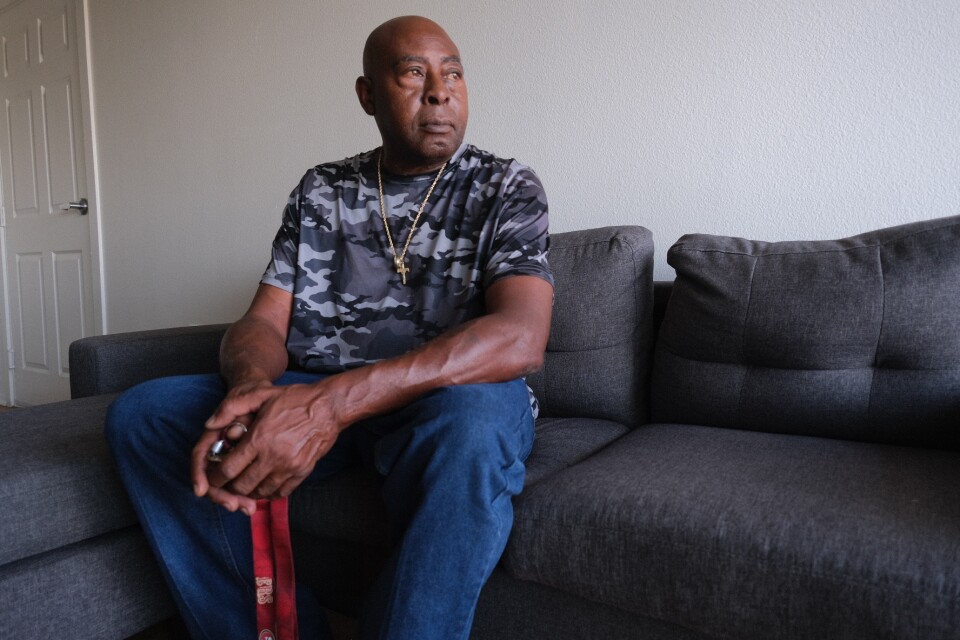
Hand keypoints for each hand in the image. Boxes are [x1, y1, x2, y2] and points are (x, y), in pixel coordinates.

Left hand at [192, 381, 342, 511]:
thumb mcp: (260, 395)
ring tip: (245, 483)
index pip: (228, 470)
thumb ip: (231, 407)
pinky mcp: (302, 472)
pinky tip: (264, 484)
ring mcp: (289, 467)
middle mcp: (273, 457)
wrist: (329, 407)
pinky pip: (280, 493)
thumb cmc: (294, 399)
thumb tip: (209, 424)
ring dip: (249, 491)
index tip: (214, 476)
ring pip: (260, 492)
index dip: (216, 477)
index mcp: (259, 439)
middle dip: (229, 487)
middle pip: (242, 486)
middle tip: (227, 481)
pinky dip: (269, 493)